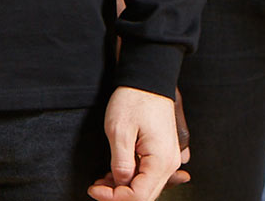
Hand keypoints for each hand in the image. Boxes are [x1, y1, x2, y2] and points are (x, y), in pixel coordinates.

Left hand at [88, 86, 186, 200]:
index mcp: (161, 161)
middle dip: (118, 195)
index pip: (139, 196)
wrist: (147, 76)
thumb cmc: (134, 98)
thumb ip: (120, 163)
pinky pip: (148, 174)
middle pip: (144, 195)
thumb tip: (120, 184)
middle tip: (96, 187)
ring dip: (123, 188)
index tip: (95, 190)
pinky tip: (114, 173)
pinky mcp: (162, 152)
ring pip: (145, 186)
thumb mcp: (119, 130)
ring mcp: (168, 158)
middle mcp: (169, 164)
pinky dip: (131, 177)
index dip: (115, 198)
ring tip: (102, 180)